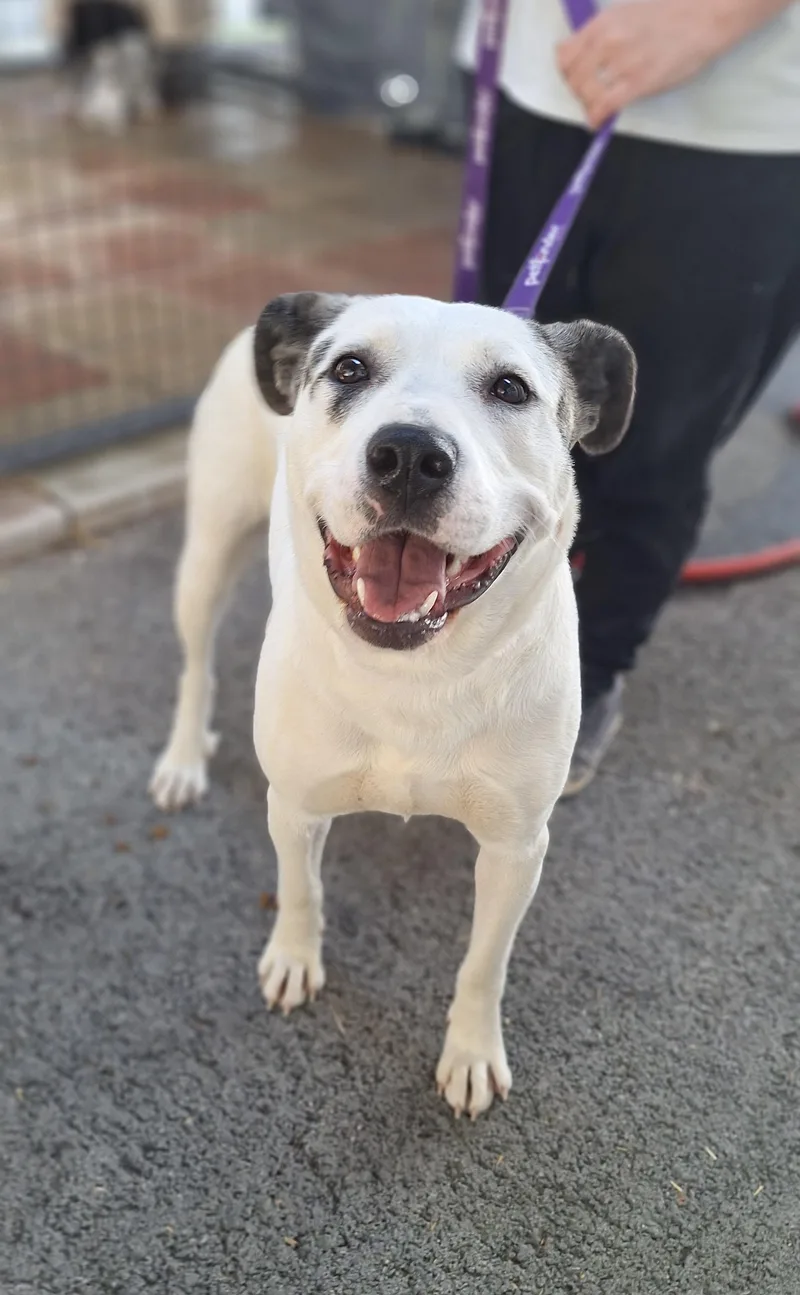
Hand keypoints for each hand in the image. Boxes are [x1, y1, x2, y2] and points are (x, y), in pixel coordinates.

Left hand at [557, 0, 724, 128]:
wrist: (704, 14)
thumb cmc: (674, 11)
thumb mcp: (629, 11)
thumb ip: (606, 31)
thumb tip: (590, 51)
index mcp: (603, 22)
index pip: (565, 54)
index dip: (566, 71)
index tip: (573, 77)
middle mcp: (607, 42)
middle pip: (573, 77)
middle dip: (576, 91)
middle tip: (587, 96)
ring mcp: (621, 63)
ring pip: (586, 94)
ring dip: (587, 105)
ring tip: (596, 108)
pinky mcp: (637, 83)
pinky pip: (604, 106)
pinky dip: (596, 118)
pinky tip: (597, 122)